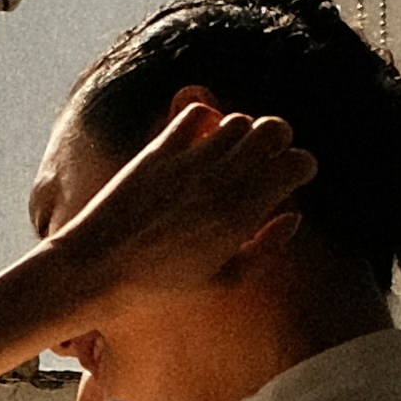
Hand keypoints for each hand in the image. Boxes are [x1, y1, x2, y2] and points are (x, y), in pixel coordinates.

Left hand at [37, 92, 311, 303]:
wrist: (97, 270)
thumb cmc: (161, 286)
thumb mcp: (224, 281)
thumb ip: (267, 248)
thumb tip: (294, 216)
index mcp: (242, 214)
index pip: (295, 164)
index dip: (303, 166)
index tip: (296, 177)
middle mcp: (221, 181)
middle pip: (274, 129)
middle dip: (281, 139)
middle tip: (271, 157)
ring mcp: (188, 162)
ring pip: (238, 119)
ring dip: (245, 130)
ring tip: (235, 152)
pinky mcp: (158, 152)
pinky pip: (194, 115)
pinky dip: (205, 119)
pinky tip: (201, 141)